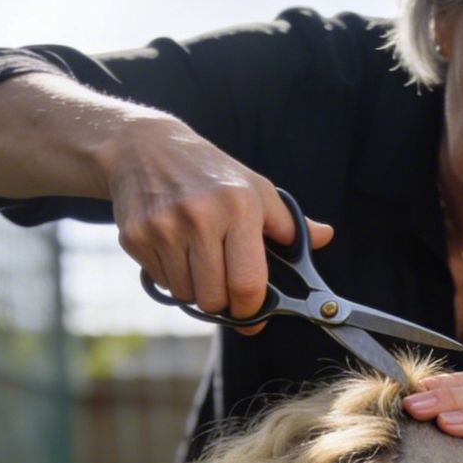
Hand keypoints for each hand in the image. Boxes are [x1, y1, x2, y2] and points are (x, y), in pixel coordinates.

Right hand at [104, 115, 332, 328]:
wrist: (144, 148)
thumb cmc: (210, 174)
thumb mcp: (255, 189)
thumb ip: (289, 224)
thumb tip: (325, 237)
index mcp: (238, 207)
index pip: (247, 284)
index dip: (252, 310)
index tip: (253, 314)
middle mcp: (200, 216)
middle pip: (214, 299)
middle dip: (223, 302)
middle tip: (224, 284)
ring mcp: (164, 227)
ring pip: (188, 296)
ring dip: (197, 290)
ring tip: (198, 260)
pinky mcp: (137, 237)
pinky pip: (164, 283)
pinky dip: (172, 277)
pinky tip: (175, 249)